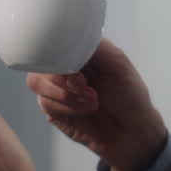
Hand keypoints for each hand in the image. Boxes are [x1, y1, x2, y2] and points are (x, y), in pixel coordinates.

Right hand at [26, 39, 167, 170]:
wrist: (133, 132)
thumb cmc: (130, 95)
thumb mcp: (118, 62)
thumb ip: (93, 47)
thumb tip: (68, 38)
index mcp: (78, 51)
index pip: (53, 41)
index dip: (60, 56)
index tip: (80, 72)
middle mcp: (65, 67)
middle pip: (40, 62)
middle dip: (63, 79)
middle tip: (87, 88)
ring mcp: (58, 88)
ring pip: (36, 83)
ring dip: (66, 95)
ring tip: (93, 102)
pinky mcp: (55, 110)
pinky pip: (46, 104)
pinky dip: (68, 109)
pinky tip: (87, 111)